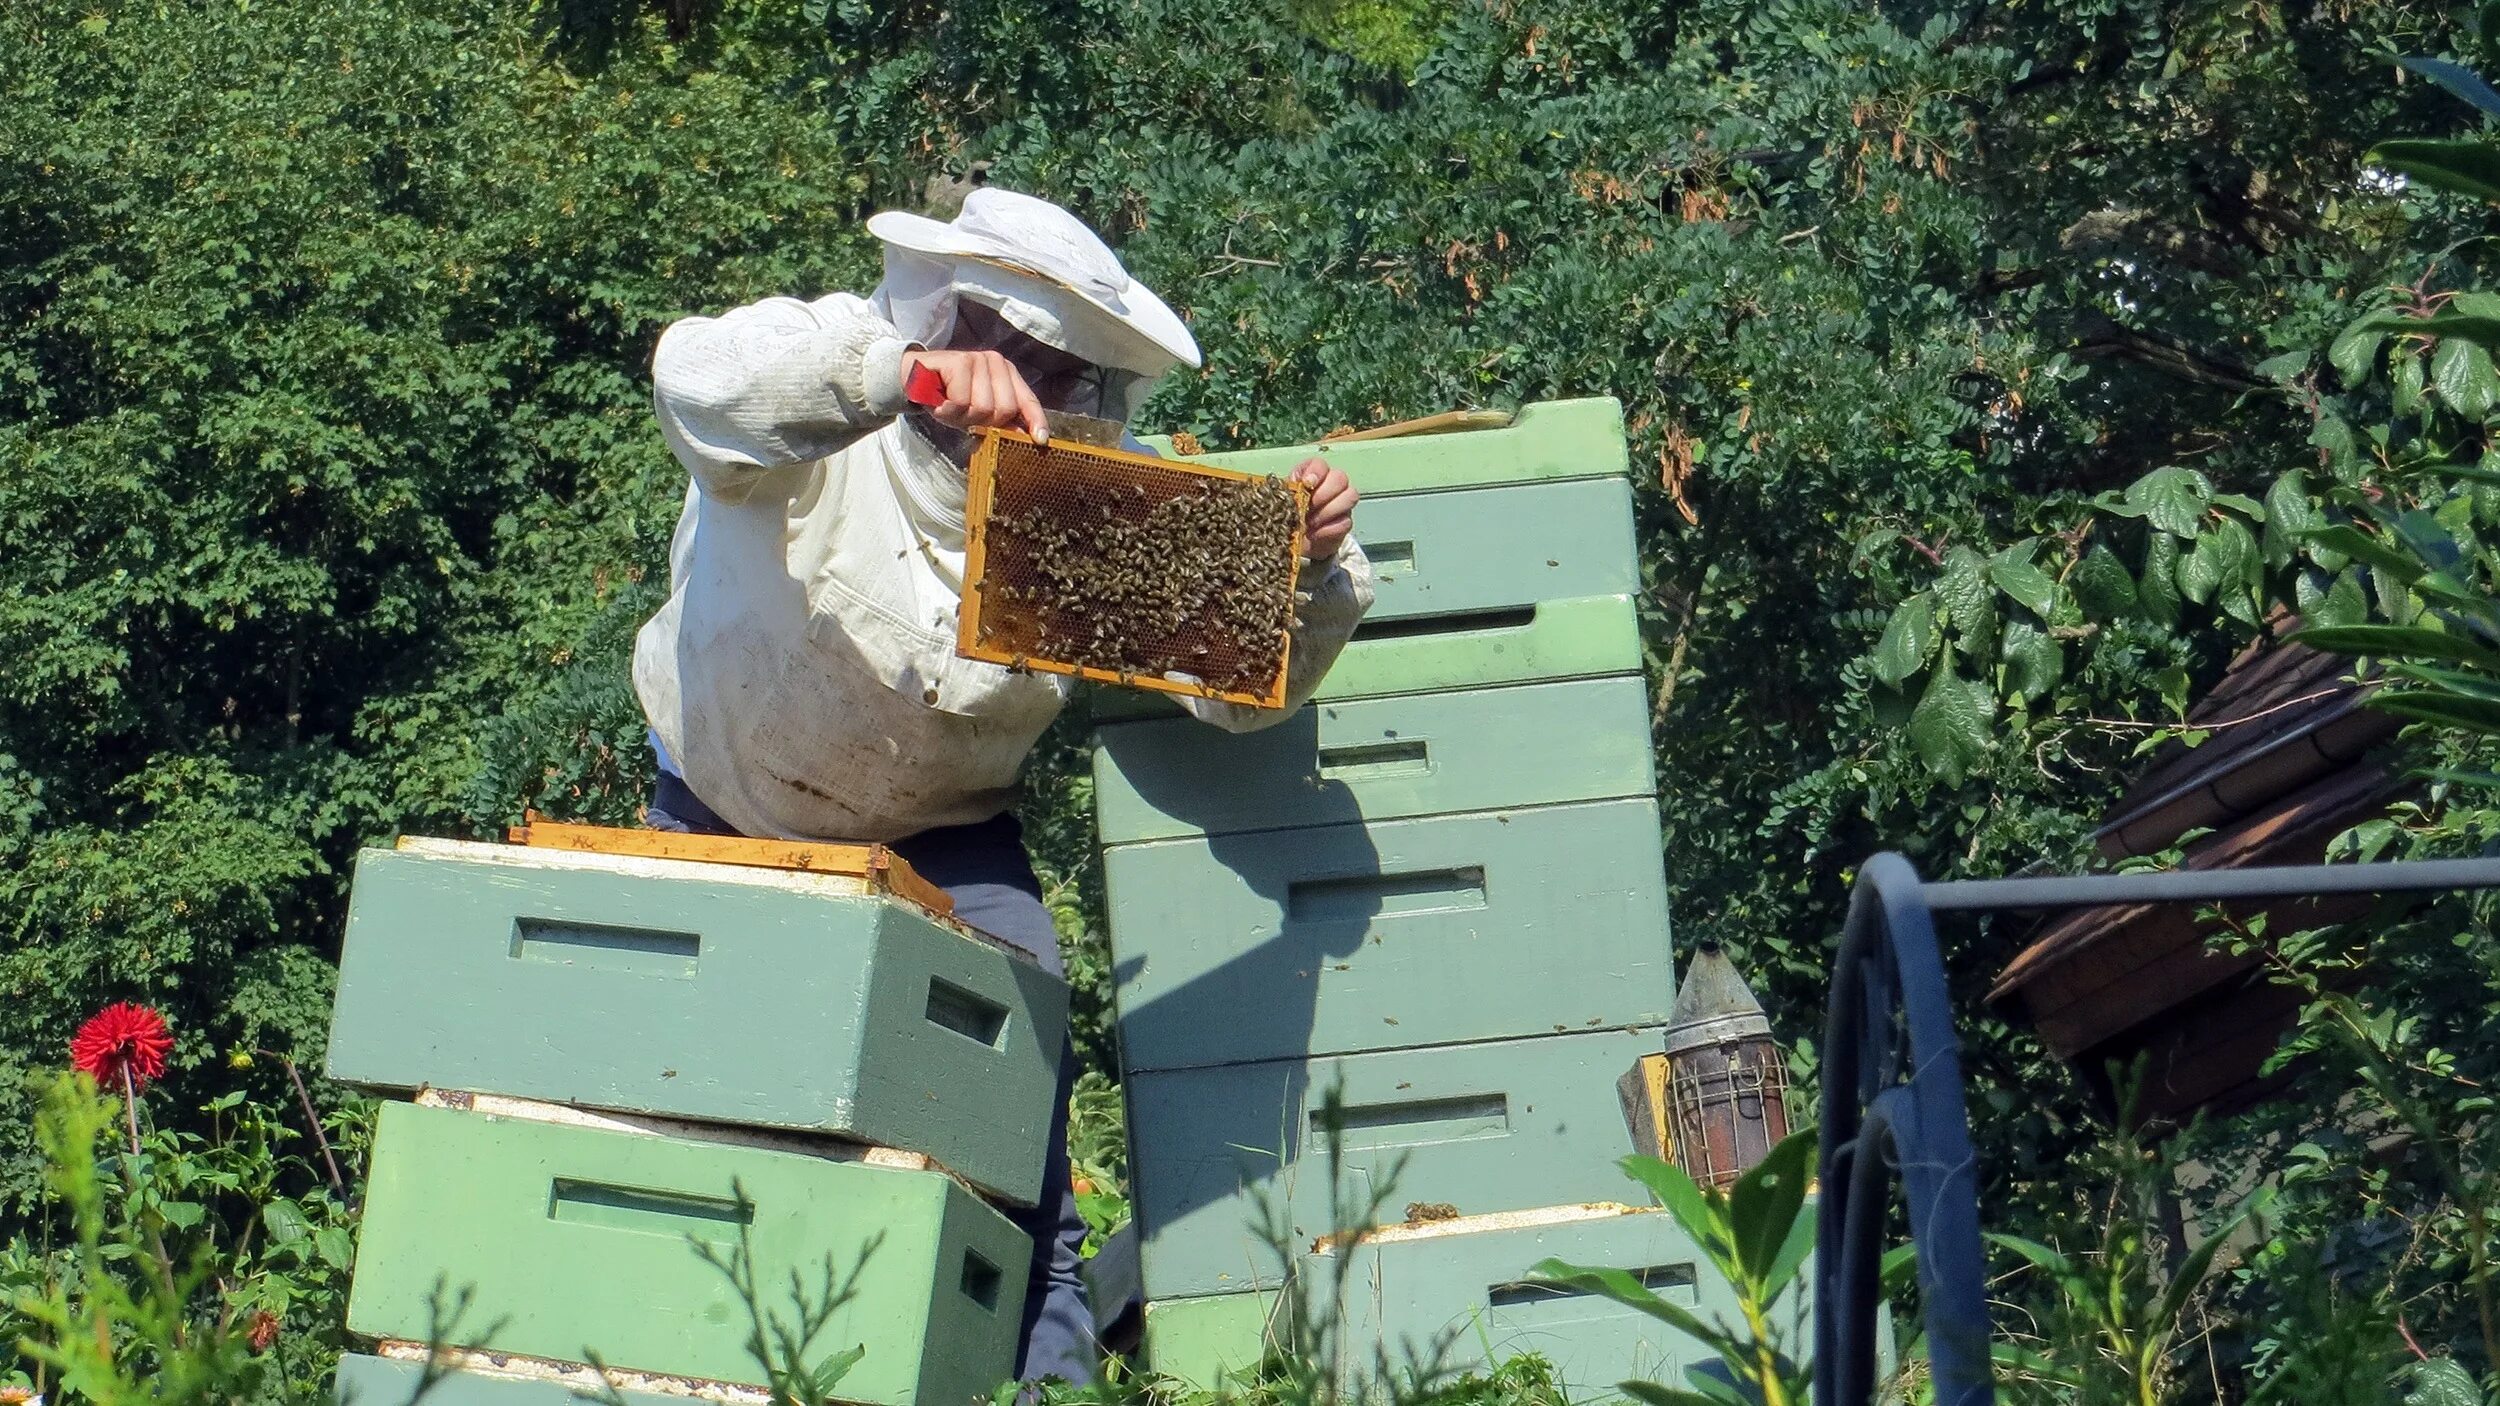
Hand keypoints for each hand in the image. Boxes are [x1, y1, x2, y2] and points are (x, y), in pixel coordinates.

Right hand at [902, 348, 1050, 441]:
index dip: (1035, 420)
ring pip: (983, 407)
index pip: (1027, 400)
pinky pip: (962, 401)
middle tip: (963, 414)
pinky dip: (948, 409)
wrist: (913, 378)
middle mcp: (996, 363)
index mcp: (1006, 374)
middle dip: (982, 421)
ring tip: (949, 405)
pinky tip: (940, 401)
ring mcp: (979, 359)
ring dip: (961, 416)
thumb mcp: (977, 411)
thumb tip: (1026, 437)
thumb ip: (1000, 420)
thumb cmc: (948, 396)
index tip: (1040, 439)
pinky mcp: (960, 361)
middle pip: (1004, 409)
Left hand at [1291, 458, 1356, 562]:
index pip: (1321, 464)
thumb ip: (1289, 493)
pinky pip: (1346, 522)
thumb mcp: (1283, 501)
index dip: (1316, 472)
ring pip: (1350, 496)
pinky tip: (1314, 534)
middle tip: (1309, 507)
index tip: (1306, 483)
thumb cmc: (1289, 514)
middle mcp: (1332, 484)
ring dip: (1328, 511)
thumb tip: (1294, 490)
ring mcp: (1342, 502)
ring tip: (1310, 522)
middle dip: (1324, 493)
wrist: (1296, 539)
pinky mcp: (1345, 522)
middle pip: (1340, 478)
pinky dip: (1329, 529)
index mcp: (1313, 475)